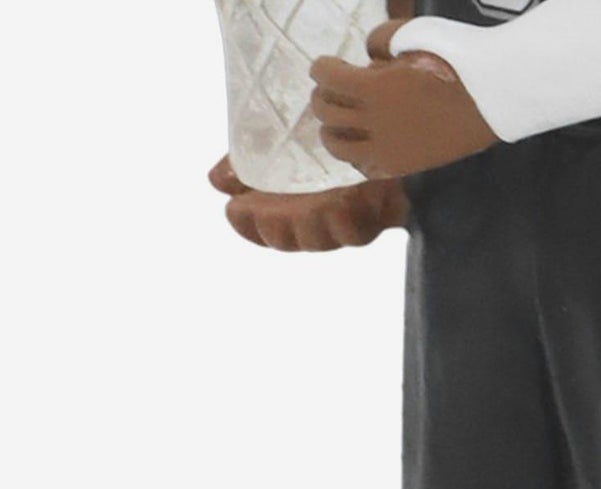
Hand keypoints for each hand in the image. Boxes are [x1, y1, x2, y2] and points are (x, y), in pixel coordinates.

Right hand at [208, 155, 409, 252]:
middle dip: (275, 228)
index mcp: (284, 206)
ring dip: (313, 224)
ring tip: (313, 205)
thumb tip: (216, 181)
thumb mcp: (282, 147)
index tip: (235, 208)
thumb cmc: (327, 147)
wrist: (384, 138)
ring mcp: (342, 221)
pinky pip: (359, 231)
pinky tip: (347, 199)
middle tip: (269, 212)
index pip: (257, 228)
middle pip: (286, 239)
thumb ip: (247, 161)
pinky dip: (351, 218)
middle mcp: (311, 219)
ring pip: (322, 238)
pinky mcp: (374, 217)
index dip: (246, 225)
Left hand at [308, 48, 499, 181]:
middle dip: (323, 97)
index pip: (326, 78)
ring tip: (337, 122)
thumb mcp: (411, 32)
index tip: (326, 64)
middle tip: (330, 90)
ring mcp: (390, 150)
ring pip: (338, 147)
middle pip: (326, 112)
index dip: (321, 67)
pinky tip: (362, 144)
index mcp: (373, 88)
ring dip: (331, 131)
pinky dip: (356, 156)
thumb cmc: (456, 57)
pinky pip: (366, 168)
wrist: (493, 96)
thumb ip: (379, 41)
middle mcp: (375, 124)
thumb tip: (369, 59)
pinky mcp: (406, 165)